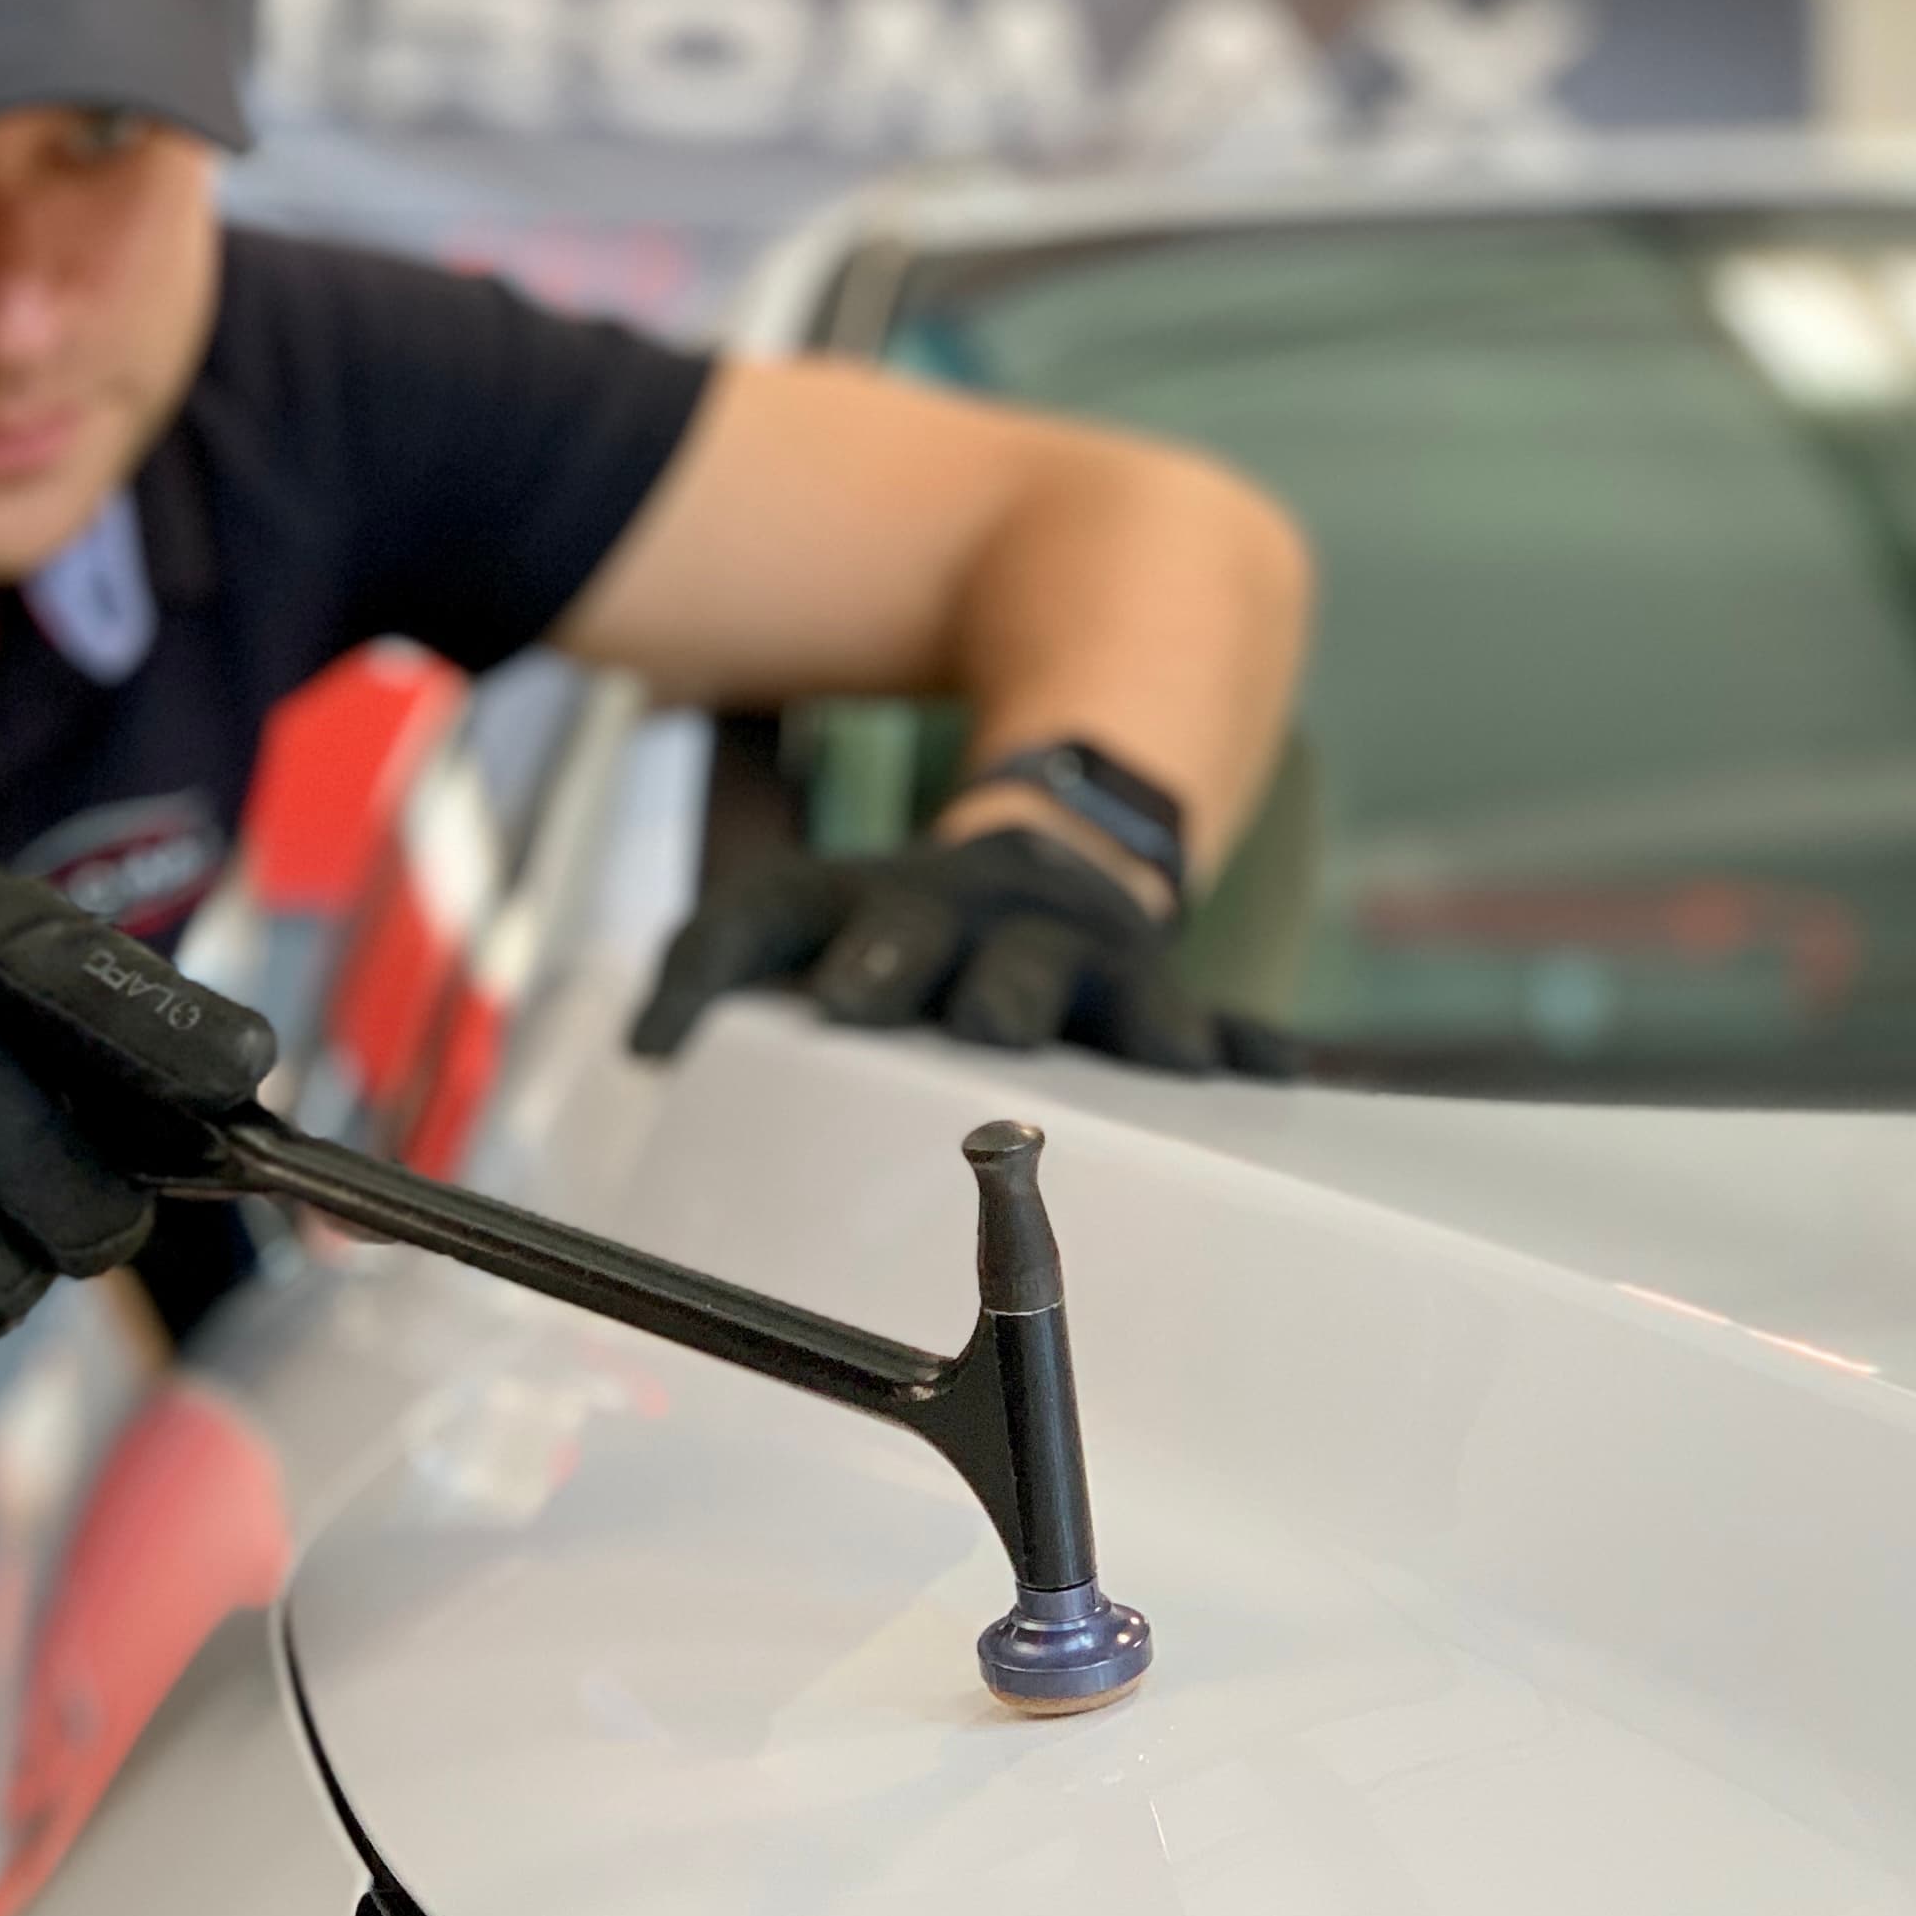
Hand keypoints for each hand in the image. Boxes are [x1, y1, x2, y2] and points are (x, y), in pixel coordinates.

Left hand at [630, 824, 1293, 1074]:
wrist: (1056, 841)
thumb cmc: (899, 925)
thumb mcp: (795, 923)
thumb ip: (708, 973)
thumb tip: (644, 1052)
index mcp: (864, 904)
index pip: (778, 916)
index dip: (762, 960)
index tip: (776, 1012)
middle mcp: (965, 913)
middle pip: (939, 937)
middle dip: (937, 969)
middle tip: (950, 1015)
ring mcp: (1065, 947)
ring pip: (1076, 975)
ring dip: (1093, 1011)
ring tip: (1130, 1057)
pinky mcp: (1150, 989)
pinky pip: (1198, 1019)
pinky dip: (1232, 1046)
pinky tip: (1271, 1074)